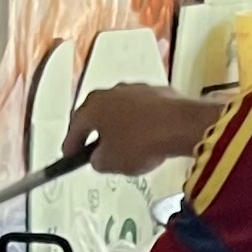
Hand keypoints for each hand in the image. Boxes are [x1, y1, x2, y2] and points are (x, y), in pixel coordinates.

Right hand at [75, 81, 215, 179]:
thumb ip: (97, 161)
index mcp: (93, 106)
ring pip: (120, 110)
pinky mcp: (158, 92)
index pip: (75, 126)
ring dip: (118, 126)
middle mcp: (111, 92)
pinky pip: (142, 111)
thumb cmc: (140, 143)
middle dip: (95, 132)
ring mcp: (136, 89)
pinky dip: (139, 123)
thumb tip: (98, 157)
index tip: (69, 155)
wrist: (181, 125)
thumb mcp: (110, 163)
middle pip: (97, 114)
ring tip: (123, 146)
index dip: (71, 144)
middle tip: (94, 149)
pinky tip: (146, 137)